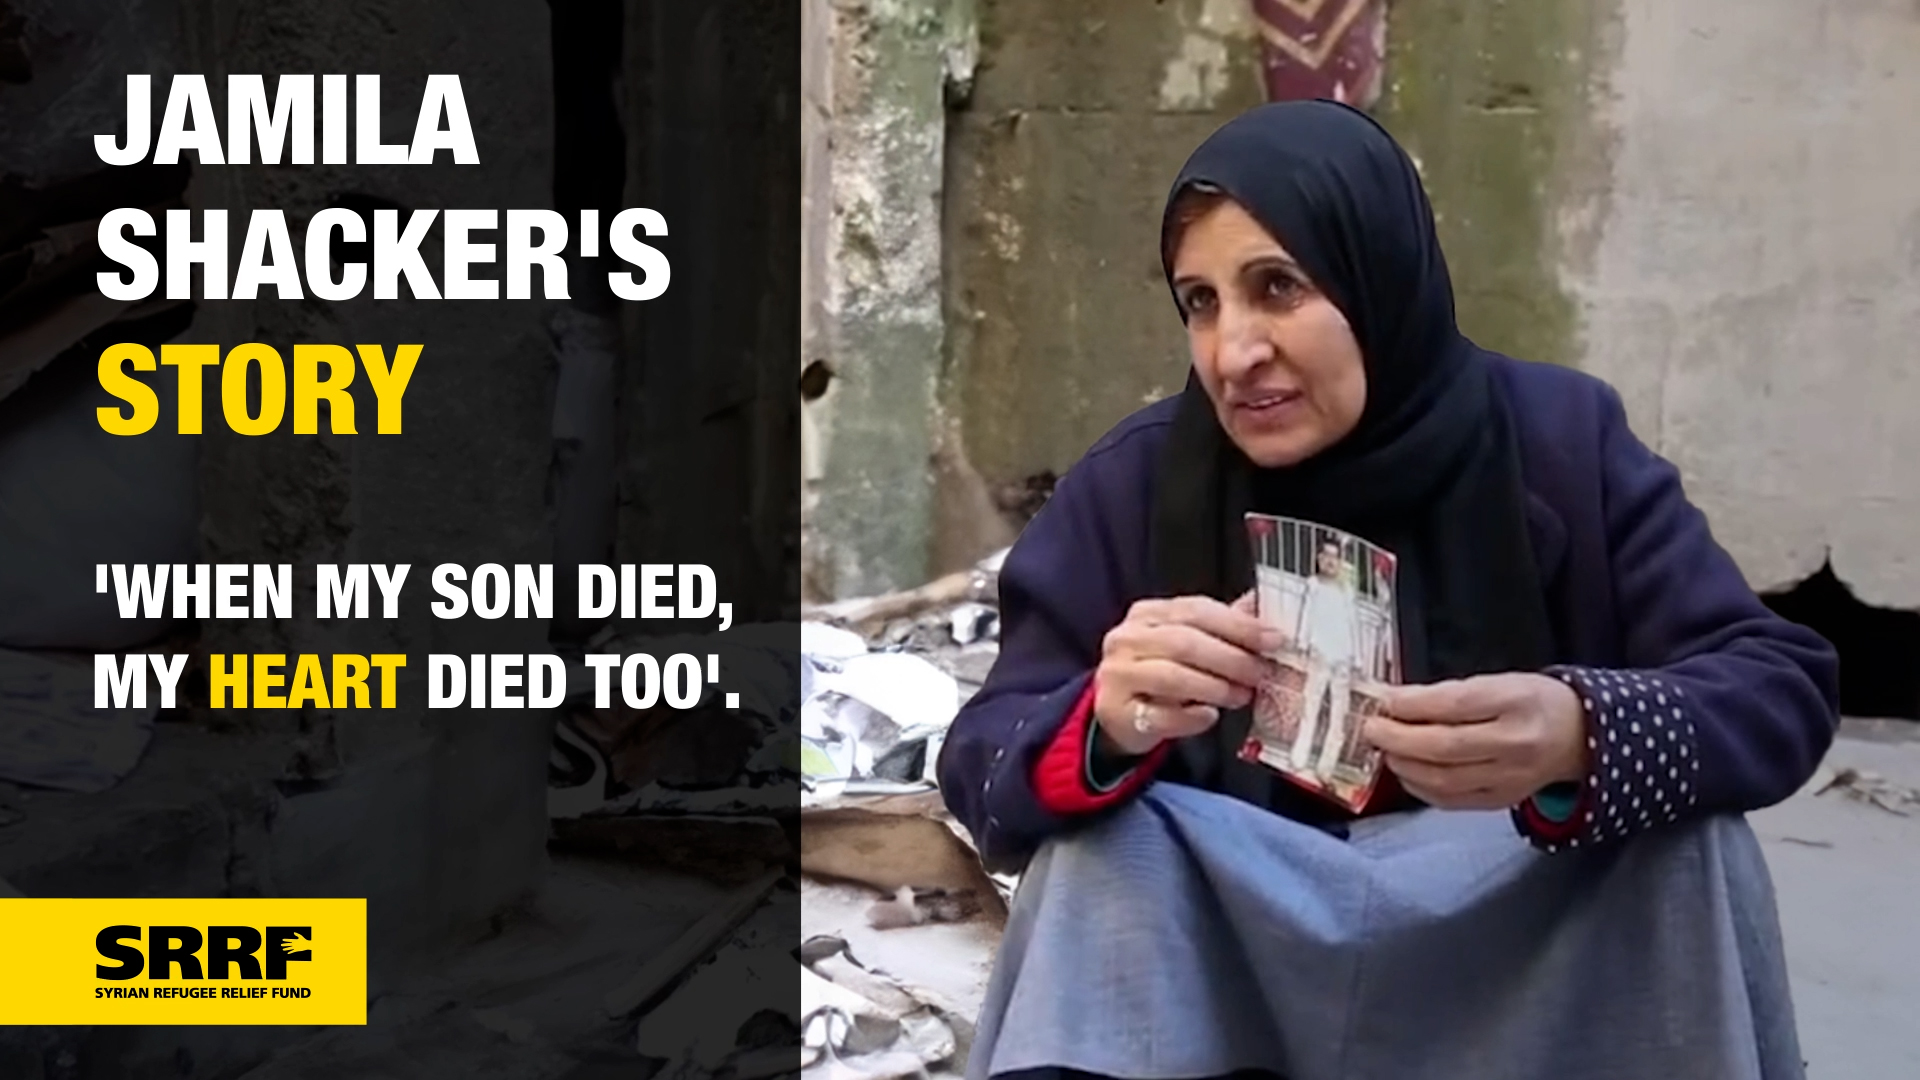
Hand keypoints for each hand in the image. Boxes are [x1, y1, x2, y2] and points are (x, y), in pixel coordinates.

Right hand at [1093, 592, 1280, 755]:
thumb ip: (1220, 625)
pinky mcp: (1117, 712)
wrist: (1117, 713)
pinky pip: (1161, 716)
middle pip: (1185, 642)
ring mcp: (1118, 675)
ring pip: (1172, 677)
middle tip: (1260, 673)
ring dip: (1215, 687)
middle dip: (1230, 659)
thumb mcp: (1185, 642)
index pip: (1196, 610)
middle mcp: (1127, 639)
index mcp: (1147, 613)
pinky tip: (1209, 716)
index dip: (1238, 625)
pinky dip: (1190, 718)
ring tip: (1241, 696)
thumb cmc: (1157, 672)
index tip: (1273, 639)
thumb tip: (1259, 605)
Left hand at [1364, 673, 1587, 810]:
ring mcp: (1510, 778)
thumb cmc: (1534, 702)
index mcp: (1518, 703)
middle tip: (1372, 728)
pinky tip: (1407, 773)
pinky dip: (1421, 788)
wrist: (1580, 737)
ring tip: (1385, 750)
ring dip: (1404, 765)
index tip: (1383, 700)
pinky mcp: (1502, 801)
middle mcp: (1516, 744)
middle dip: (1399, 739)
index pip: (1455, 705)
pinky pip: (1451, 800)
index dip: (1413, 705)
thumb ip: (1451, 693)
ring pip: (1444, 780)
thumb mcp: (1502, 681)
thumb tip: (1396, 702)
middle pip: (1445, 747)